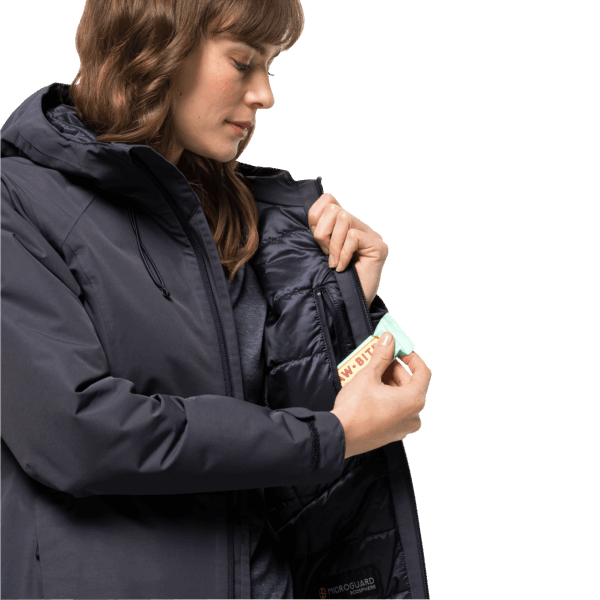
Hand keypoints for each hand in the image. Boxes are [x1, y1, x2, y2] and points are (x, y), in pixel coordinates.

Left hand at [307, 191, 388, 307]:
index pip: (328, 200)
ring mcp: (372, 235)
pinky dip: (344, 253)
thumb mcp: (321, 252)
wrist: (349, 305)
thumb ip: (319, 232)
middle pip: (334, 208)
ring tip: (335, 262)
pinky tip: (343, 268)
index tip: (318, 242)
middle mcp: (360, 226)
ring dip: (333, 244)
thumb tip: (313, 216)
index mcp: (345, 225)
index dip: (315, 217)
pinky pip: (353, 236)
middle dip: (323, 233)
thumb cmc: (334, 280)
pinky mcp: (379, 246)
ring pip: (344, 217)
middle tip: (327, 255)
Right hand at [331, 333, 431, 458]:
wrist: (340, 435)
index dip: (411, 357)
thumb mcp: (368, 375)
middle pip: (411, 383)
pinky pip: (396, 409)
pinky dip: (387, 396)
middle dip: (394, 369)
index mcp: (414, 400)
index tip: (398, 349)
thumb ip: (382, 355)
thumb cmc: (355, 409)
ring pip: (402, 396)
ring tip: (371, 373)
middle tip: (379, 358)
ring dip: (389, 382)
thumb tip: (388, 340)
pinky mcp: (393, 432)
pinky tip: (370, 389)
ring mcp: (404, 426)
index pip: (423, 371)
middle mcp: (414, 415)